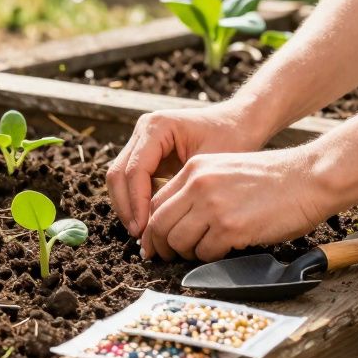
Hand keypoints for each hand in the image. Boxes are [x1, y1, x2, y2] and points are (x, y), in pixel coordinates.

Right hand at [107, 103, 270, 237]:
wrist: (239, 122)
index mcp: (157, 127)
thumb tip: (161, 224)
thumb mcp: (210, 165)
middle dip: (126, 207)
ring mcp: (142, 141)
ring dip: (127, 206)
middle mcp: (144, 130)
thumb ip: (183, 190)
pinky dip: (136, 201)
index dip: (136, 202)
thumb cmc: (231, 138)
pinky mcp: (146, 153)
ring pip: (119, 178)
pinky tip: (149, 221)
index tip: (145, 228)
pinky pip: (131, 180)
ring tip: (142, 232)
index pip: (135, 170)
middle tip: (139, 235)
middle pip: (118, 173)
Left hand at [140, 149, 326, 261]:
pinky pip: (205, 253)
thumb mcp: (226, 170)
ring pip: (178, 241)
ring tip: (202, 253)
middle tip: (167, 257)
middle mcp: (199, 184)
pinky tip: (225, 251)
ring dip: (186, 254)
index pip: (156, 201)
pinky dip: (210, 258)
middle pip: (159, 223)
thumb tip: (177, 220)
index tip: (153, 242)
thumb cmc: (273, 179)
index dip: (152, 226)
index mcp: (195, 168)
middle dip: (160, 245)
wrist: (309, 177)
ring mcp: (214, 206)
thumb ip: (198, 189)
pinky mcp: (231, 227)